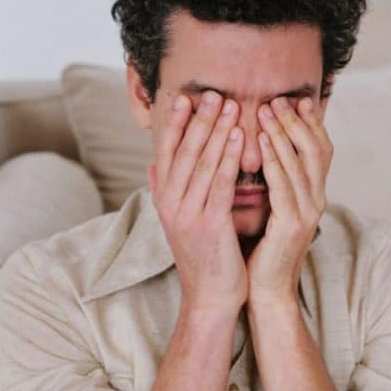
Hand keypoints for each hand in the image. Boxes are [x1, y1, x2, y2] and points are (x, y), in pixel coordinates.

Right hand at [149, 90, 247, 318]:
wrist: (210, 298)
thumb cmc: (203, 258)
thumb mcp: (179, 222)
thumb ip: (165, 191)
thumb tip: (152, 165)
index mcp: (163, 200)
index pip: (166, 152)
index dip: (175, 124)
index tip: (185, 97)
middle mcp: (170, 203)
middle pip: (184, 152)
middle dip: (199, 120)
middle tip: (212, 92)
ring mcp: (187, 214)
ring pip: (202, 163)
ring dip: (217, 131)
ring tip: (230, 105)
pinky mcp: (209, 224)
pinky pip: (220, 183)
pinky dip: (228, 157)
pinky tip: (238, 137)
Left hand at [245, 96, 332, 306]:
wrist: (266, 292)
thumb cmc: (262, 251)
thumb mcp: (271, 210)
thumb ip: (273, 183)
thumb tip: (261, 151)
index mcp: (313, 195)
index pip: (319, 150)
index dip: (309, 124)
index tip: (294, 99)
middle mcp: (317, 201)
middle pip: (316, 150)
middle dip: (297, 122)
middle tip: (278, 99)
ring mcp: (308, 214)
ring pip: (300, 164)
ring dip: (283, 135)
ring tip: (267, 111)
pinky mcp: (292, 226)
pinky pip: (284, 188)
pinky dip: (273, 163)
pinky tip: (260, 146)